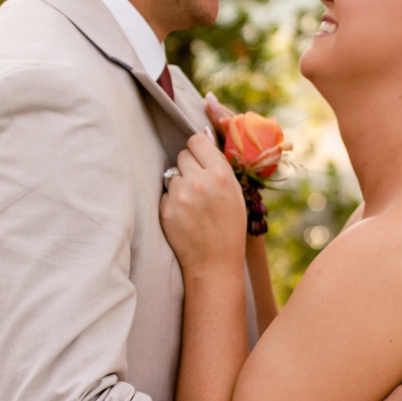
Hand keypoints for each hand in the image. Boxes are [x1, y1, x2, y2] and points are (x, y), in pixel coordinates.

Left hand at [159, 131, 245, 274]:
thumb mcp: (236, 194)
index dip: (198, 149)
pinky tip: (184, 215)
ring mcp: (180, 195)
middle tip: (198, 183)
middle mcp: (199, 181)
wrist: (214, 262)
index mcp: (220, 174)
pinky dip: (173, 200)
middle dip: (189, 166)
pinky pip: (165, 192)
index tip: (200, 158)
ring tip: (192, 202)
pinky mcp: (165, 209)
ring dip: (180, 183)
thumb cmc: (230, 227)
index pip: (196, 140)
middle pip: (182, 154)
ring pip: (172, 173)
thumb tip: (203, 138)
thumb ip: (219, 166)